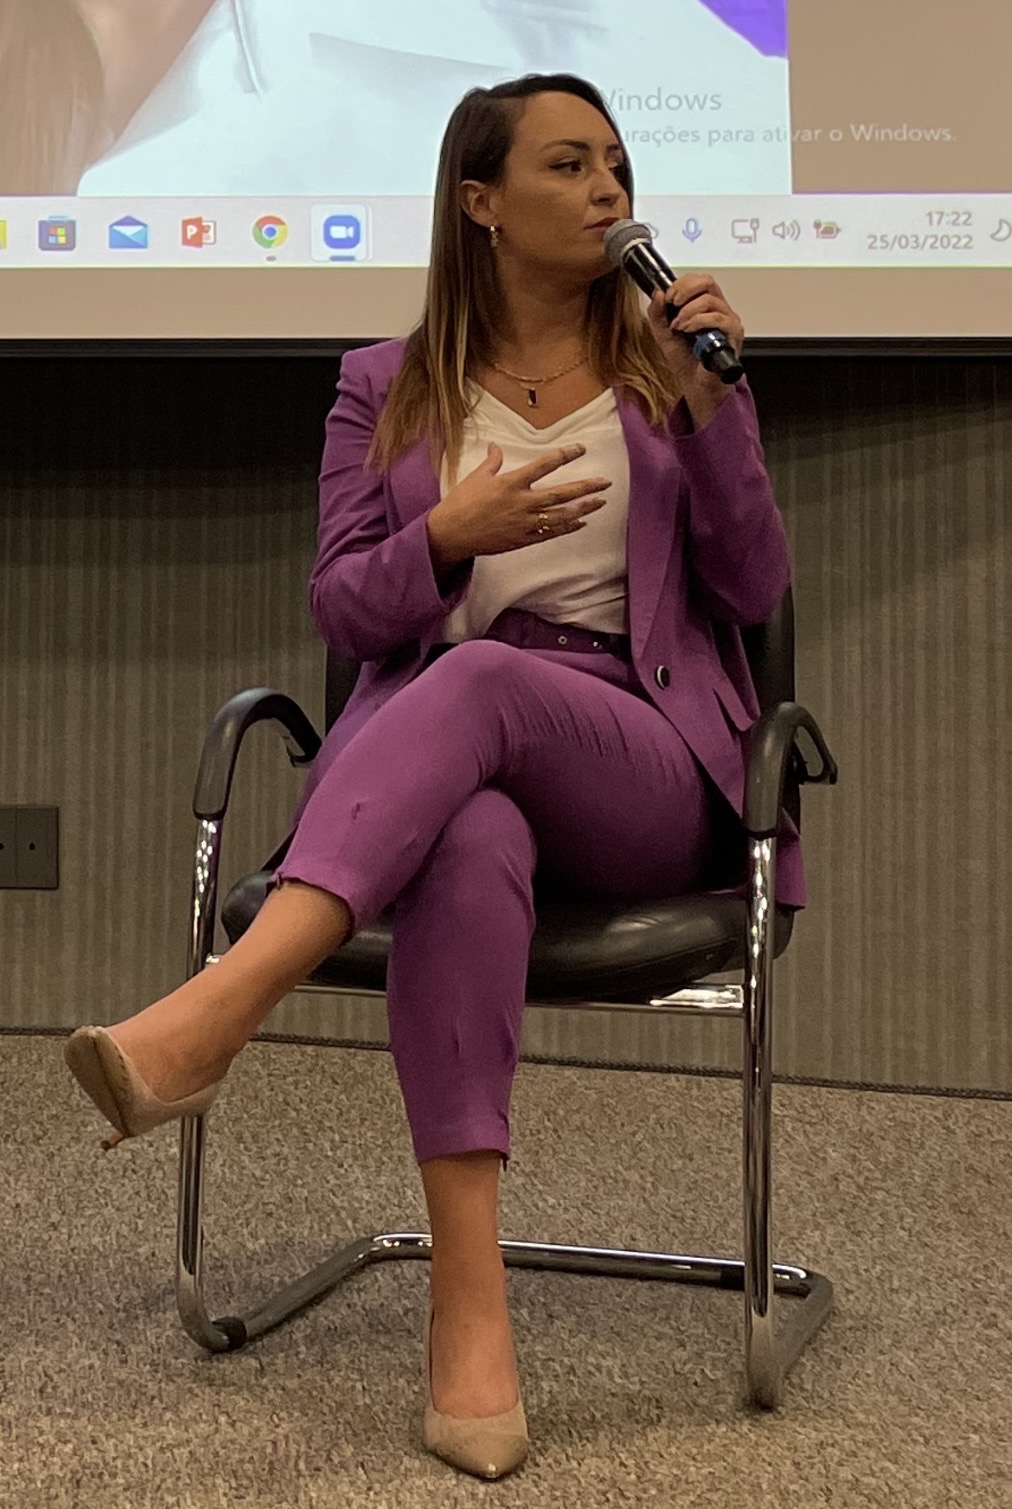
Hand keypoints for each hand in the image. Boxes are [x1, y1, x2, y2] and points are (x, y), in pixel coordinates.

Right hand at [427, 443, 610, 566]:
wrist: (451, 534)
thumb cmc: (461, 503)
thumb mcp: (476, 477)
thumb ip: (492, 461)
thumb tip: (496, 446)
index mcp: (512, 482)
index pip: (545, 464)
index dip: (566, 454)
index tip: (581, 449)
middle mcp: (523, 502)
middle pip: (562, 493)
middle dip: (586, 487)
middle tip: (605, 482)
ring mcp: (525, 523)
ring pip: (561, 515)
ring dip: (583, 508)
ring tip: (600, 502)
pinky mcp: (523, 539)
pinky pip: (551, 533)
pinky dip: (567, 527)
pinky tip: (581, 522)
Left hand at [645, 273, 744, 426]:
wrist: (695, 384)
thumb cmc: (686, 360)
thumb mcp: (663, 333)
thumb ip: (657, 313)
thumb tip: (657, 293)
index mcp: (705, 305)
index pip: (698, 280)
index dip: (682, 283)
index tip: (668, 296)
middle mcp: (719, 309)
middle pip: (708, 282)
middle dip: (686, 289)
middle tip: (673, 302)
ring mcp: (728, 320)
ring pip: (711, 300)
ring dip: (689, 310)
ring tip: (679, 326)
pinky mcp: (733, 334)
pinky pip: (719, 318)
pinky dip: (699, 321)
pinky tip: (688, 330)